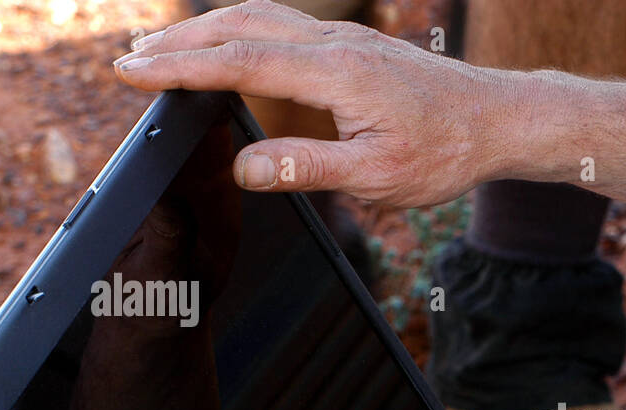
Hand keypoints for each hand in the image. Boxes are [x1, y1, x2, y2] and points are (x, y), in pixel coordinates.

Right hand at [112, 0, 512, 207]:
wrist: (496, 121)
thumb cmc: (445, 152)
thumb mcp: (377, 176)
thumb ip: (308, 169)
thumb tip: (243, 168)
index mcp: (336, 74)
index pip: (240, 62)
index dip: (181, 67)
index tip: (132, 72)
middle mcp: (336, 44)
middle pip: (240, 25)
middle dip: (179, 42)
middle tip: (128, 61)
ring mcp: (344, 39)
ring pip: (260, 18)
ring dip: (207, 31)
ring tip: (164, 53)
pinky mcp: (352, 45)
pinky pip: (283, 26)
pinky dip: (241, 32)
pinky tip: (229, 48)